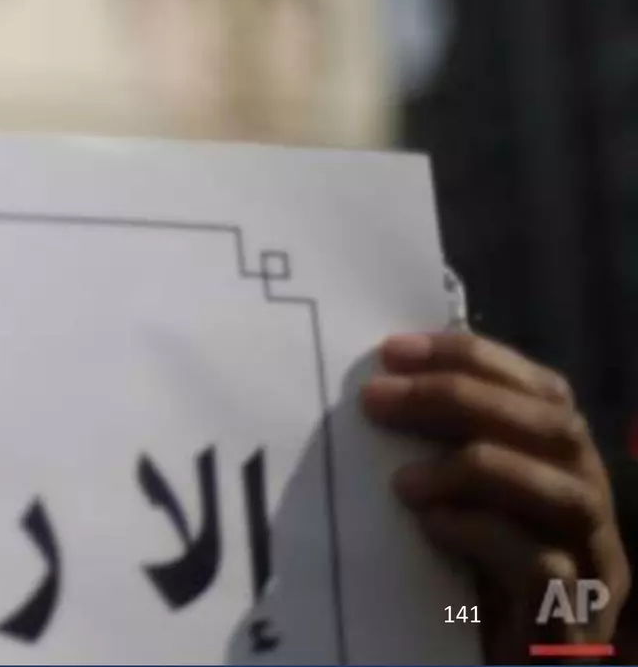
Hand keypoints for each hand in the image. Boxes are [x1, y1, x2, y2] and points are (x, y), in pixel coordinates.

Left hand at [362, 331, 628, 661]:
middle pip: (558, 430)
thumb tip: (382, 394)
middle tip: (378, 399)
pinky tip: (430, 528)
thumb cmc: (465, 592)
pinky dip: (483, 535)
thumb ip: (442, 461)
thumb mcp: (456, 512)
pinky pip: (544, 567)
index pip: (546, 394)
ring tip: (402, 481)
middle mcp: (594, 515)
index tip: (394, 349)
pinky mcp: (573, 624)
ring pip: (568, 494)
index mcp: (568, 475)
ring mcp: (595, 571)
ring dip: (477, 468)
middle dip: (463, 400)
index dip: (476, 360)